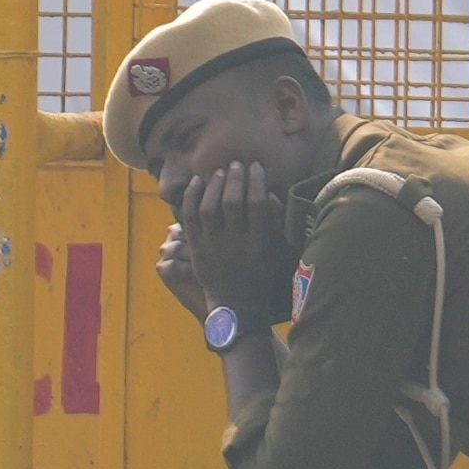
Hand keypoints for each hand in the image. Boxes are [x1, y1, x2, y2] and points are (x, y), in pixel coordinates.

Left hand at [162, 160, 299, 325]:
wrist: (237, 305)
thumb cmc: (262, 275)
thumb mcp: (278, 251)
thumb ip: (276, 223)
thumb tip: (270, 194)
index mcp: (259, 243)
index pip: (256, 203)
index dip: (255, 180)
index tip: (255, 166)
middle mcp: (235, 243)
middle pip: (232, 202)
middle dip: (234, 178)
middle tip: (236, 163)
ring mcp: (213, 247)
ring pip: (209, 208)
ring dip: (214, 185)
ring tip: (219, 171)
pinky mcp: (197, 249)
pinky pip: (190, 218)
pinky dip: (191, 197)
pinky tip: (197, 182)